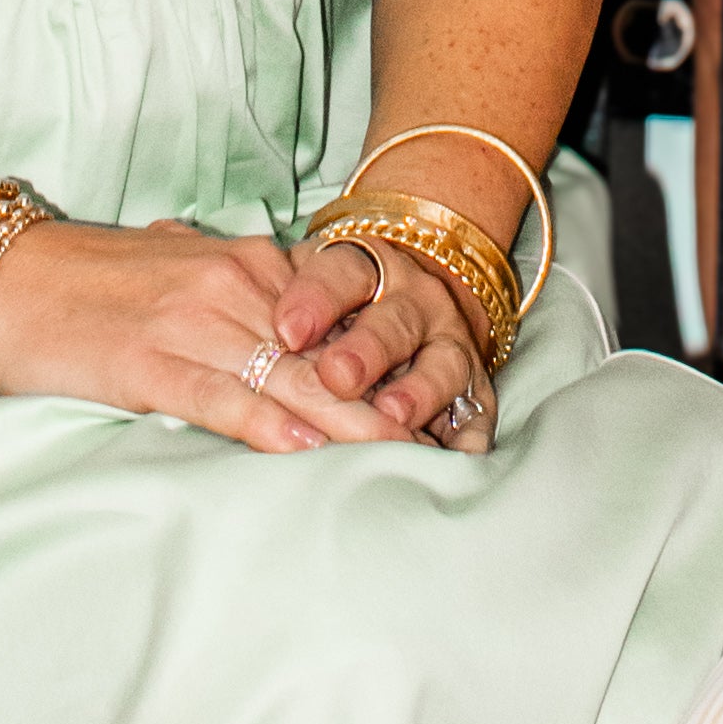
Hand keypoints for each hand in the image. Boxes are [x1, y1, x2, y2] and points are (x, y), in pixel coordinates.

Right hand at [0, 217, 450, 446]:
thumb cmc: (86, 285)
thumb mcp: (180, 276)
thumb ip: (235, 298)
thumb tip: (274, 332)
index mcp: (249, 265)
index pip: (344, 326)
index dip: (395, 375)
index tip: (444, 418)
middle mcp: (235, 284)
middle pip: (332, 359)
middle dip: (391, 411)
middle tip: (447, 457)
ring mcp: (192, 319)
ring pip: (291, 380)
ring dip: (349, 428)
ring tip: (403, 466)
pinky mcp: (147, 360)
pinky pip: (220, 395)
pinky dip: (264, 424)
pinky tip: (302, 452)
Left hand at [272, 225, 503, 451]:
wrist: (419, 299)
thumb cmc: (345, 306)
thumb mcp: (316, 288)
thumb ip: (286, 310)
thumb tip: (244, 346)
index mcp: (370, 266)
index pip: (341, 272)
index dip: (315, 298)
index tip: (286, 330)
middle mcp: (416, 302)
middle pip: (394, 320)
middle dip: (367, 348)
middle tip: (337, 376)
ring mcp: (450, 345)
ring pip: (441, 363)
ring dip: (420, 389)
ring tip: (392, 413)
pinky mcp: (474, 391)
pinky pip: (477, 416)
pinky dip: (469, 438)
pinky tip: (455, 457)